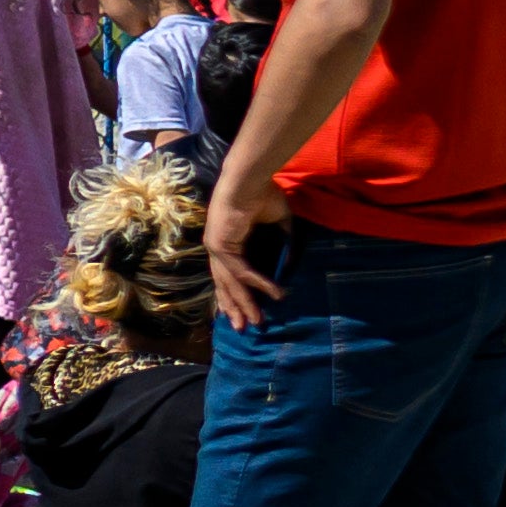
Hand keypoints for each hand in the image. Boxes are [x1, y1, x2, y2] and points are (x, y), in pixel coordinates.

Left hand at [208, 162, 297, 325]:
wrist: (249, 178)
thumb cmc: (262, 193)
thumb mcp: (278, 221)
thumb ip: (283, 242)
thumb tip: (289, 263)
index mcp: (226, 242)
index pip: (227, 275)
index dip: (233, 294)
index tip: (238, 312)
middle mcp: (217, 249)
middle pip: (224, 285)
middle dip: (234, 307)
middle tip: (243, 327)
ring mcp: (217, 249)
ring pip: (231, 284)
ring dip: (244, 304)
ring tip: (256, 322)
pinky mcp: (222, 247)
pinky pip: (242, 271)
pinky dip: (258, 284)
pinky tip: (274, 293)